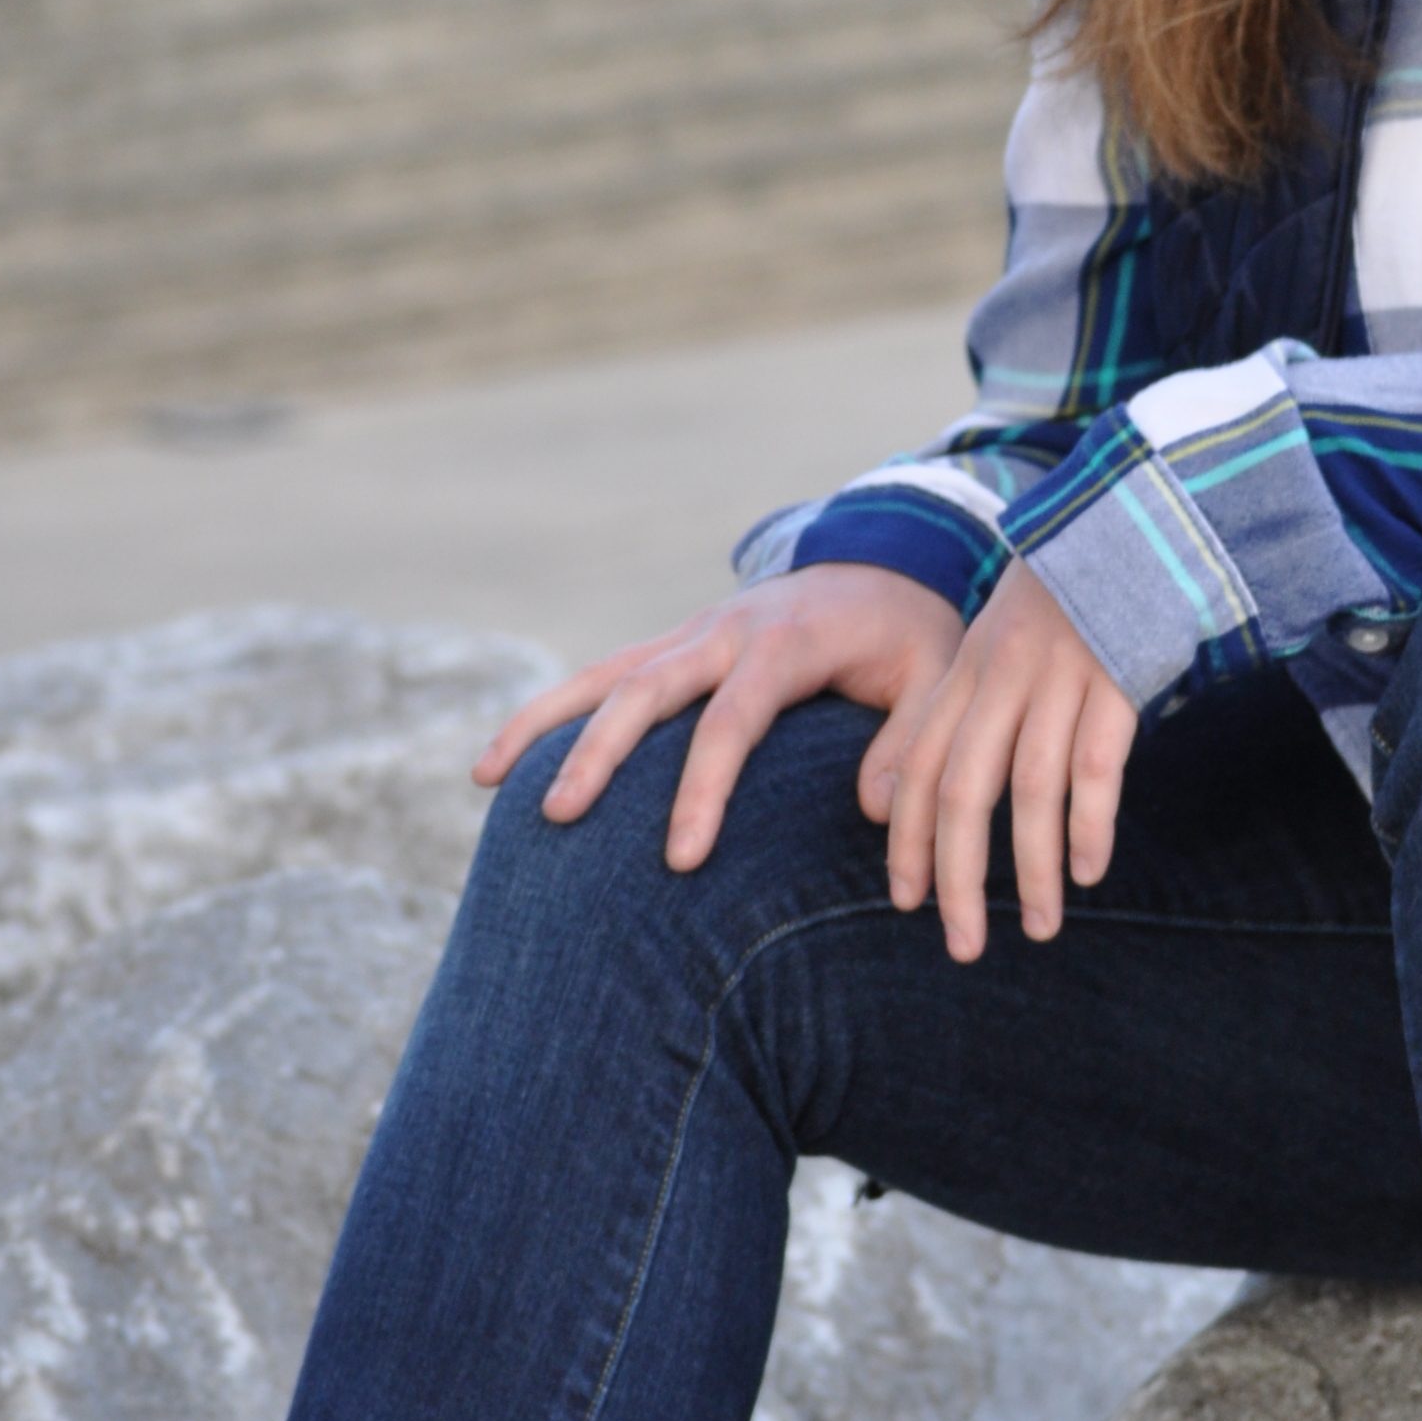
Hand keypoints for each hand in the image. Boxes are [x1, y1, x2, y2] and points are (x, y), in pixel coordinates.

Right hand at [472, 564, 964, 867]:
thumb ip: (909, 743)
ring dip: (544, 722)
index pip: (733, 720)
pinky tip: (500, 762)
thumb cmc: (912, 634)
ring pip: (603, 675)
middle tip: (561, 816)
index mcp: (787, 644)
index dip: (704, 788)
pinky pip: (602, 677)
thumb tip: (880, 812)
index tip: (681, 859)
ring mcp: (690, 636)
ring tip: (486, 778)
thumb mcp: (935, 679)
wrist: (888, 561)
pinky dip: (549, 713)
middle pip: (646, 690)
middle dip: (600, 753)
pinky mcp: (673, 647)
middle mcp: (724, 632)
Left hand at [864, 560, 1136, 964]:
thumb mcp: (1000, 642)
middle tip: (960, 944)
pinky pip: (1097, 764)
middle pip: (963, 791)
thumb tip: (925, 794)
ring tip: (1037, 928)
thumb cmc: (1064, 598)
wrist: (1130, 518)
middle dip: (956, 877)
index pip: (919, 766)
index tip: (906, 901)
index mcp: (967, 668)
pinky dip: (1089, 823)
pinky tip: (1087, 871)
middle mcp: (1002, 675)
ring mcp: (1060, 675)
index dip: (907, 838)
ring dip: (1030, 869)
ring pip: (1030, 790)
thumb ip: (967, 707)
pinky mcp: (1117, 676)